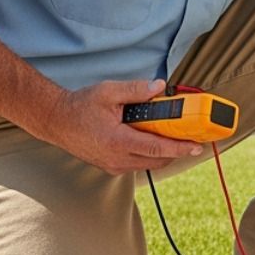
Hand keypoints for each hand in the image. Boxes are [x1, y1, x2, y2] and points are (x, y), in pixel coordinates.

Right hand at [41, 78, 206, 174]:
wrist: (57, 121)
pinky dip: (150, 155)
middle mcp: (117, 158)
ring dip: (164, 153)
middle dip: (177, 150)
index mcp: (118, 141)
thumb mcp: (109, 92)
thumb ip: (136, 90)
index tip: (197, 146)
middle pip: (158, 159)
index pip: (157, 148)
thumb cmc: (80, 107)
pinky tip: (153, 140)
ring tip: (174, 136)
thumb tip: (159, 87)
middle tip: (191, 137)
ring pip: (149, 164)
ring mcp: (114, 166)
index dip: (180, 148)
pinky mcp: (111, 167)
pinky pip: (138, 164)